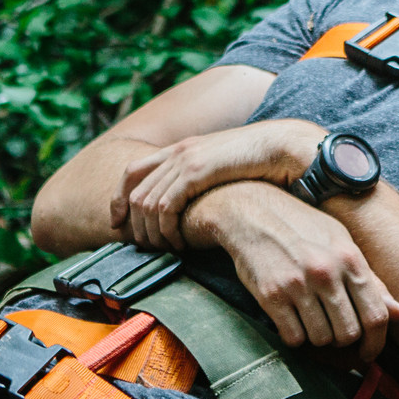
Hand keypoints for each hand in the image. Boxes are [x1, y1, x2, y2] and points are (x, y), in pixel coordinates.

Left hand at [113, 119, 325, 251]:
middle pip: (134, 192)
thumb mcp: (222, 169)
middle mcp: (177, 152)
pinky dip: (167, 230)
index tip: (117, 222)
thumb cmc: (260, 164)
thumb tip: (193, 203)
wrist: (281, 148)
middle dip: (133, 225)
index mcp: (181, 148)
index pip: (132, 171)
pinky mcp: (196, 173)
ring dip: (151, 232)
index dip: (118, 198)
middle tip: (143, 248)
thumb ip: (204, 180)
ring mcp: (185, 160)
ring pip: (146, 203)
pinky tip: (180, 244)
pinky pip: (165, 207)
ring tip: (164, 250)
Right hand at [187, 181, 398, 361]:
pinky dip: (295, 336)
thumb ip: (371, 281)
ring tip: (311, 320)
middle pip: (348, 334)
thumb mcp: (342, 243)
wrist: (252, 212)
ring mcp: (297, 284)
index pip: (376, 316)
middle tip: (333, 333)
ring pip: (321, 339)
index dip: (376, 343)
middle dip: (343, 341)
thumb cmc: (303, 227)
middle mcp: (326, 272)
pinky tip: (292, 320)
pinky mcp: (271, 295)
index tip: (368, 352)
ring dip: (318, 338)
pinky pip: (293, 338)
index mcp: (350, 258)